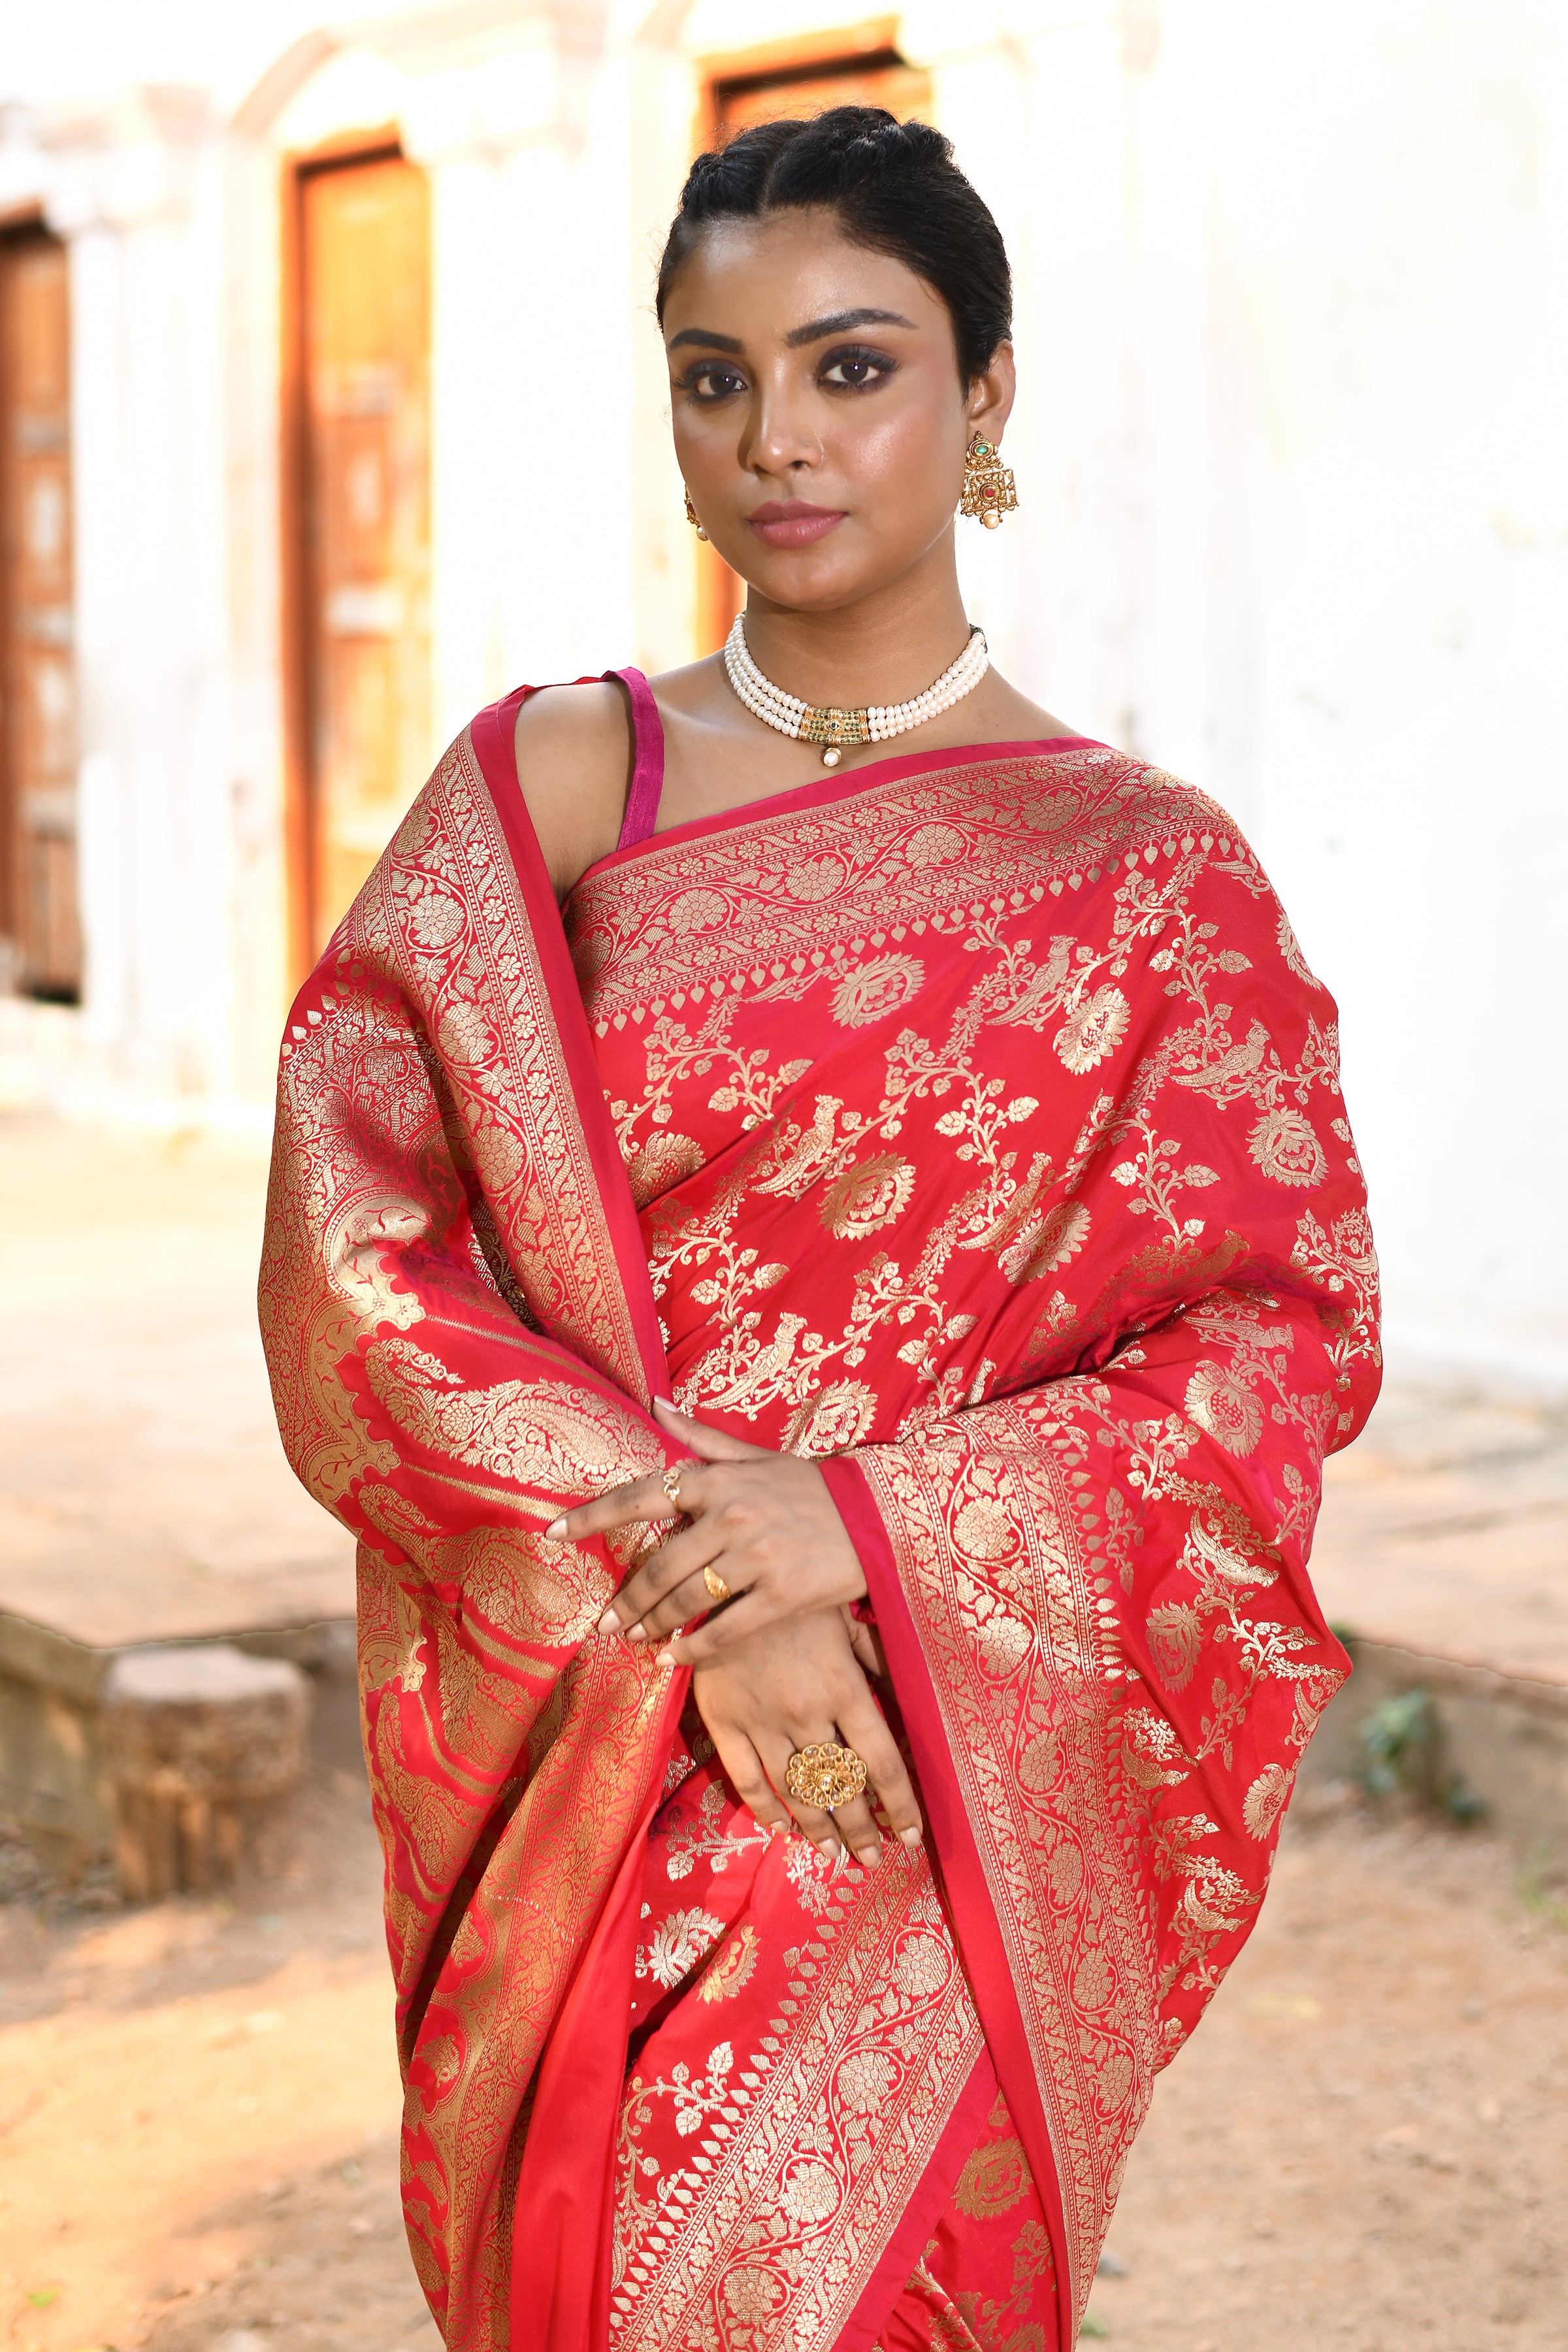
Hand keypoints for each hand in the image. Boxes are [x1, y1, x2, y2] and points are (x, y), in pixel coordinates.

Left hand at [546, 1397, 866, 1667]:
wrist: (880, 1516)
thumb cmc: (813, 1486)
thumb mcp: (757, 1455)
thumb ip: (702, 1436)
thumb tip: (655, 1403)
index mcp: (718, 1479)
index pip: (639, 1496)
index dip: (591, 1516)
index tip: (551, 1532)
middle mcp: (731, 1515)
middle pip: (658, 1566)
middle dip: (626, 1597)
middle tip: (605, 1620)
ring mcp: (757, 1556)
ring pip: (686, 1599)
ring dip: (652, 1623)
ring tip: (632, 1638)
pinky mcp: (783, 1594)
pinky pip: (725, 1629)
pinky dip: (694, 1647)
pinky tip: (674, 1658)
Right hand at [690, 1605, 921, 1868]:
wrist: (727, 1576)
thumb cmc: (798, 1596)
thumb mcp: (848, 1621)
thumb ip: (879, 1661)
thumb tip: (915, 1695)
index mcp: (844, 1689)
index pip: (882, 1764)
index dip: (901, 1805)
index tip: (913, 1834)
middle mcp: (807, 1713)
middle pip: (842, 1789)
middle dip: (863, 1830)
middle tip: (874, 1859)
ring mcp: (763, 1722)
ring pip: (797, 1792)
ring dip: (819, 1829)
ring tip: (833, 1853)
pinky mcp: (724, 1721)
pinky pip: (747, 1779)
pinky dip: (765, 1809)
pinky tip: (780, 1827)